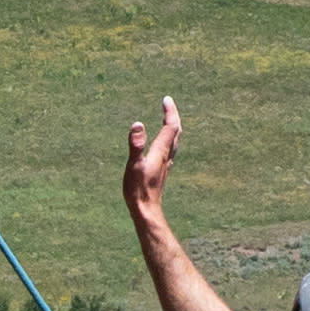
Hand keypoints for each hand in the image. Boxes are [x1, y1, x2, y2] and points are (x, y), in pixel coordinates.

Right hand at [126, 98, 182, 226]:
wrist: (147, 211)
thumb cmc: (138, 189)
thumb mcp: (134, 165)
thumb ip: (136, 145)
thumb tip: (138, 124)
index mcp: (161, 151)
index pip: (170, 126)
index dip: (169, 111)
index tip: (166, 99)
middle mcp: (166, 156)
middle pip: (175, 132)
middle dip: (173, 116)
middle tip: (168, 105)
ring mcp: (165, 164)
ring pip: (174, 141)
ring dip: (172, 128)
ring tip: (168, 120)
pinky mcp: (161, 172)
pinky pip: (169, 150)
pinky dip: (168, 140)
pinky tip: (164, 145)